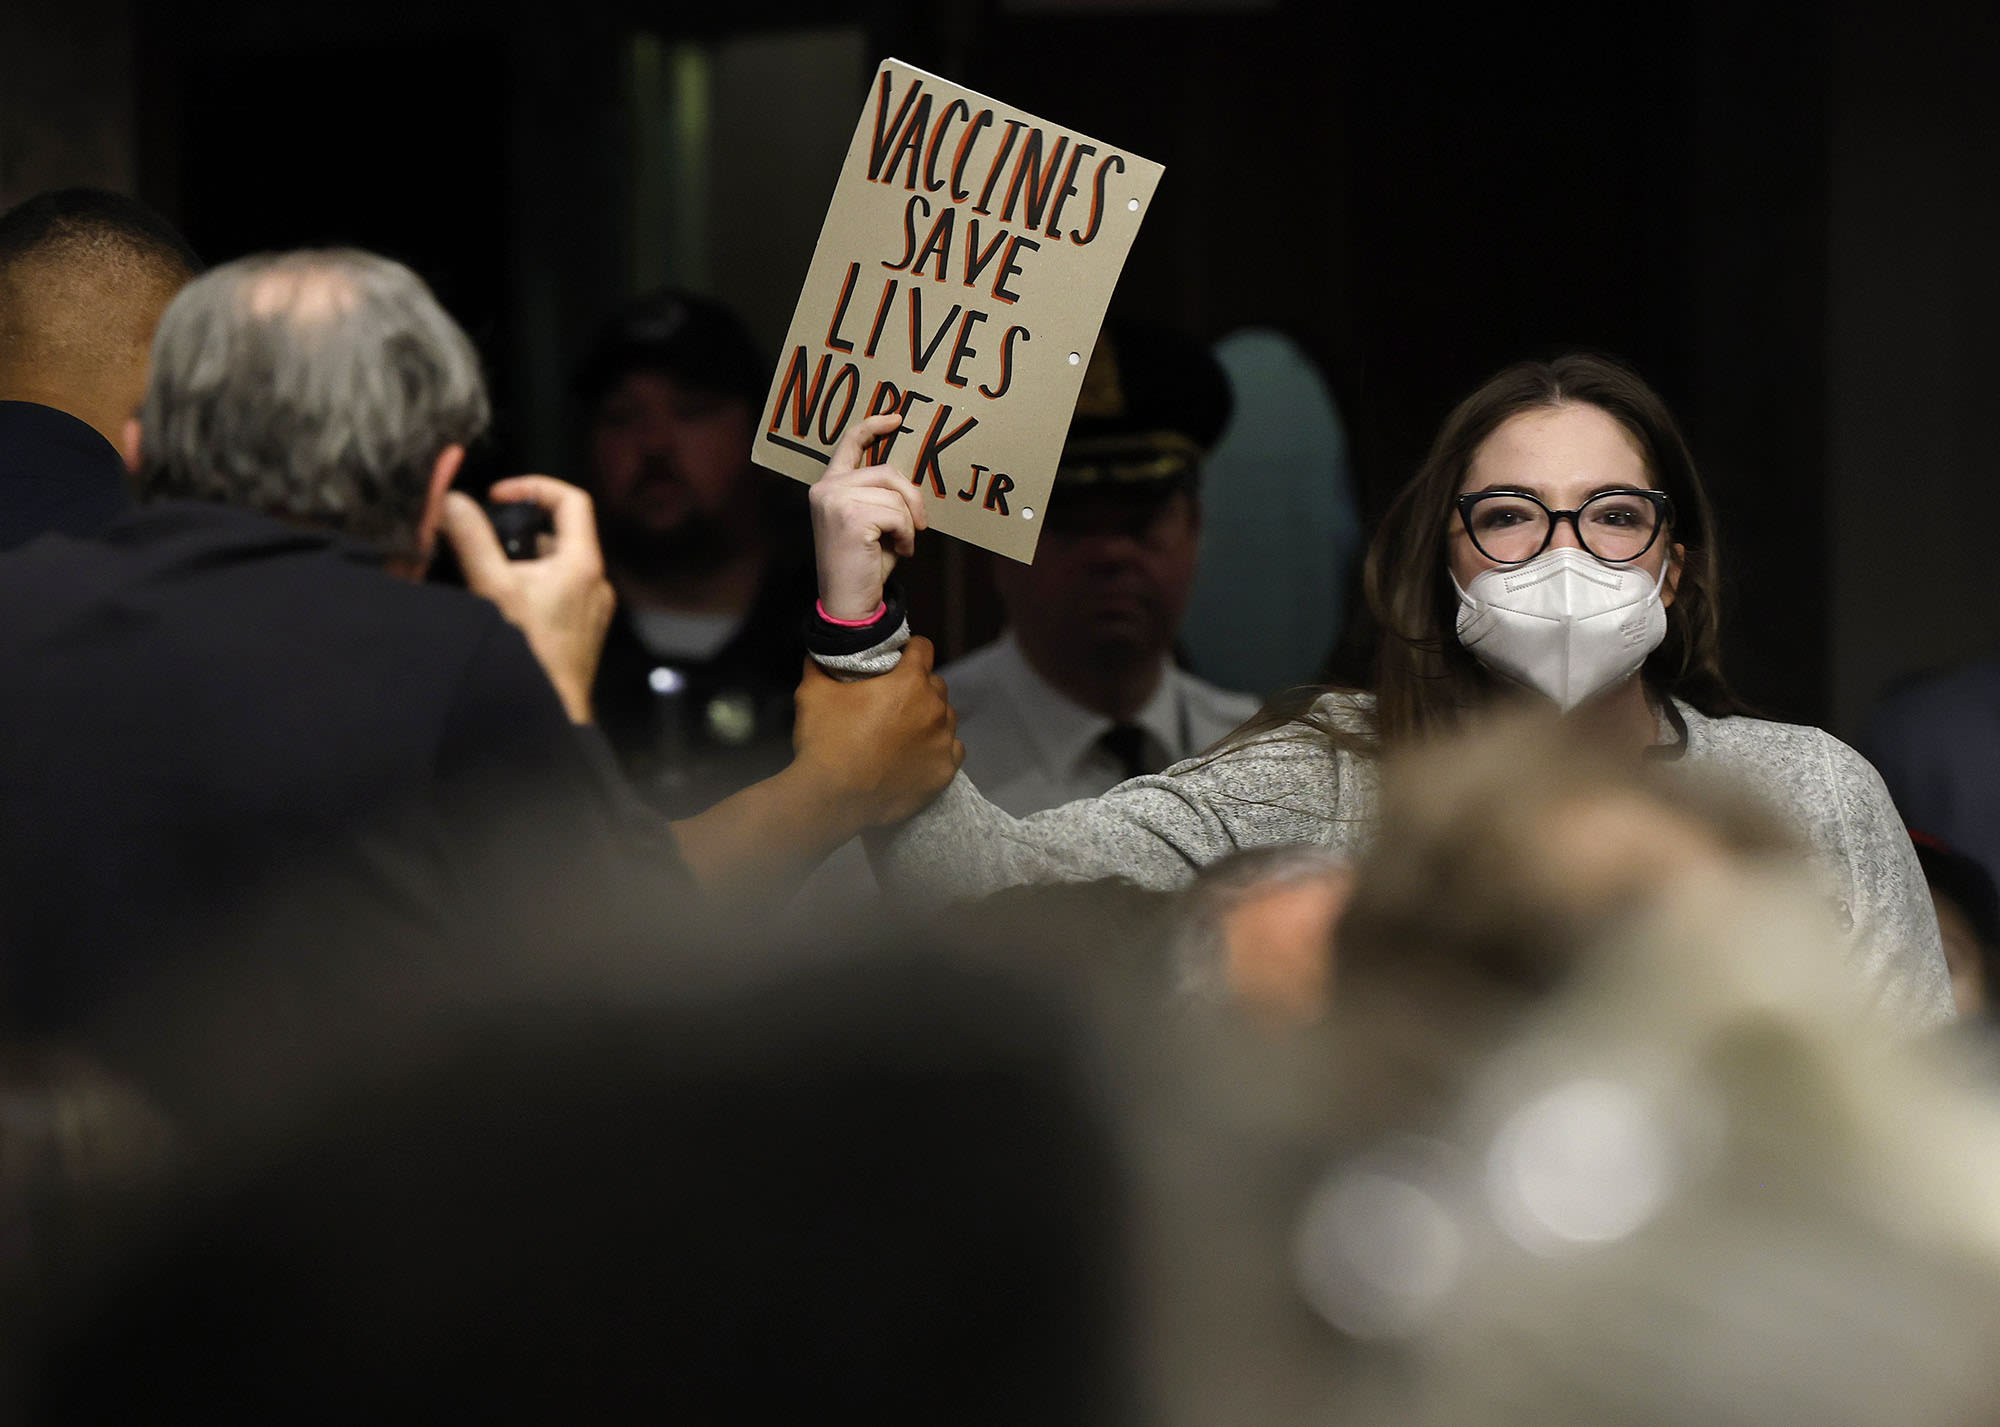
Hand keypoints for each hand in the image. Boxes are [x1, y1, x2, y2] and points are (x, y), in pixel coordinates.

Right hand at [441, 476, 614, 723]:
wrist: (549, 713)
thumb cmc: (527, 654)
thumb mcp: (492, 588)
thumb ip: (472, 540)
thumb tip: (453, 502)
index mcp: (583, 564)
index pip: (572, 500)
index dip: (535, 486)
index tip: (499, 497)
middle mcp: (596, 583)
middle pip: (562, 533)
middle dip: (521, 531)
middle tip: (486, 543)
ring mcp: (593, 609)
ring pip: (558, 566)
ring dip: (525, 562)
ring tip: (490, 578)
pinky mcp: (584, 632)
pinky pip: (561, 594)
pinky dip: (534, 588)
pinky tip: (505, 608)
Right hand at [792, 635, 962, 832]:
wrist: (833, 799)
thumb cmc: (825, 741)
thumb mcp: (813, 693)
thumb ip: (820, 667)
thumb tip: (817, 654)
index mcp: (910, 682)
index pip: (923, 649)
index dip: (910, 650)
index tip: (899, 659)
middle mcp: (934, 709)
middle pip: (935, 685)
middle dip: (918, 687)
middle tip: (894, 701)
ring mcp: (943, 742)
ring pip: (946, 718)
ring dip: (930, 718)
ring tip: (905, 731)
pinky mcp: (944, 772)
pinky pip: (952, 750)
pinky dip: (938, 748)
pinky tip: (918, 754)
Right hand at [809, 410, 926, 620]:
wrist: (847, 602)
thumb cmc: (862, 565)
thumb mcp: (871, 522)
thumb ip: (879, 495)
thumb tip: (908, 479)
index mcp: (828, 486)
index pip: (848, 444)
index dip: (872, 426)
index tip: (896, 418)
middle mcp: (826, 489)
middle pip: (887, 471)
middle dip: (912, 497)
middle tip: (920, 524)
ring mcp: (835, 500)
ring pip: (895, 495)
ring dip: (908, 522)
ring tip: (901, 544)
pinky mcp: (850, 516)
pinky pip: (897, 514)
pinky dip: (906, 535)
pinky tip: (899, 551)